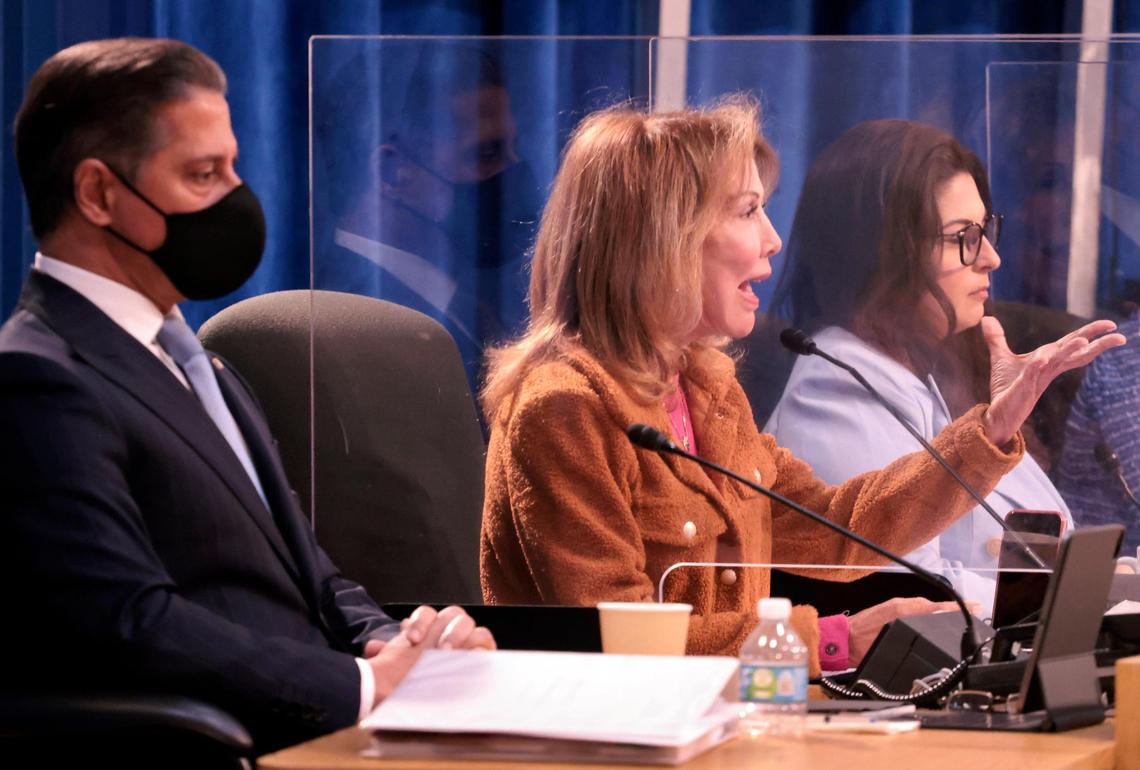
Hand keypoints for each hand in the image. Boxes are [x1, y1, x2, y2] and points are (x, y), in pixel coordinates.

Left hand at [366, 605, 495, 705]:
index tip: (411, 640)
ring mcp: (468, 639)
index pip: (426, 614)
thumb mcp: (397, 668)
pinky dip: (478, 649)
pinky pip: (485, 643)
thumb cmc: (413, 680)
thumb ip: (386, 654)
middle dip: (444, 629)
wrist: (425, 698)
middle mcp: (450, 629)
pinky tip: (469, 659)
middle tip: (437, 649)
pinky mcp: (483, 653)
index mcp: (430, 628)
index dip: (420, 622)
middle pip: (453, 614)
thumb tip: (372, 646)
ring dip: (459, 636)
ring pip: (469, 624)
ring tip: (448, 654)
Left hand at [847, 597, 976, 666]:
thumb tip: (934, 619)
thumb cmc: (862, 642)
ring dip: (942, 613)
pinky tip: (934, 622)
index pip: (937, 607)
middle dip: (953, 610)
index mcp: (904, 608)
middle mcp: (902, 605)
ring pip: (926, 609)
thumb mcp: (890, 637)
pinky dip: (929, 615)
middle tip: (973, 613)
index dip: (956, 608)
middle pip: (934, 606)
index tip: (975, 606)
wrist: (841, 641)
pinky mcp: (891, 613)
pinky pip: (916, 612)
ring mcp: (896, 608)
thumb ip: (912, 627)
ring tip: (959, 618)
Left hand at [982, 316, 1124, 445]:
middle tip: (1118, 335)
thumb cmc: (1006, 387)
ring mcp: (1036, 379)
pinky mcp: (1023, 389)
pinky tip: (1042, 358)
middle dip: (1096, 344)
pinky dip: (1036, 366)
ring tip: (1083, 340)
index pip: (1071, 344)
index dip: (1091, 333)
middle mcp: (1047, 369)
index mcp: (1048, 360)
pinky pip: (1031, 376)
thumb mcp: (1000, 358)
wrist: (998, 413)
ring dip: (1069, 351)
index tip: (1111, 324)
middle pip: (1075, 354)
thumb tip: (987, 318)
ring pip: (1057, 363)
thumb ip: (997, 338)